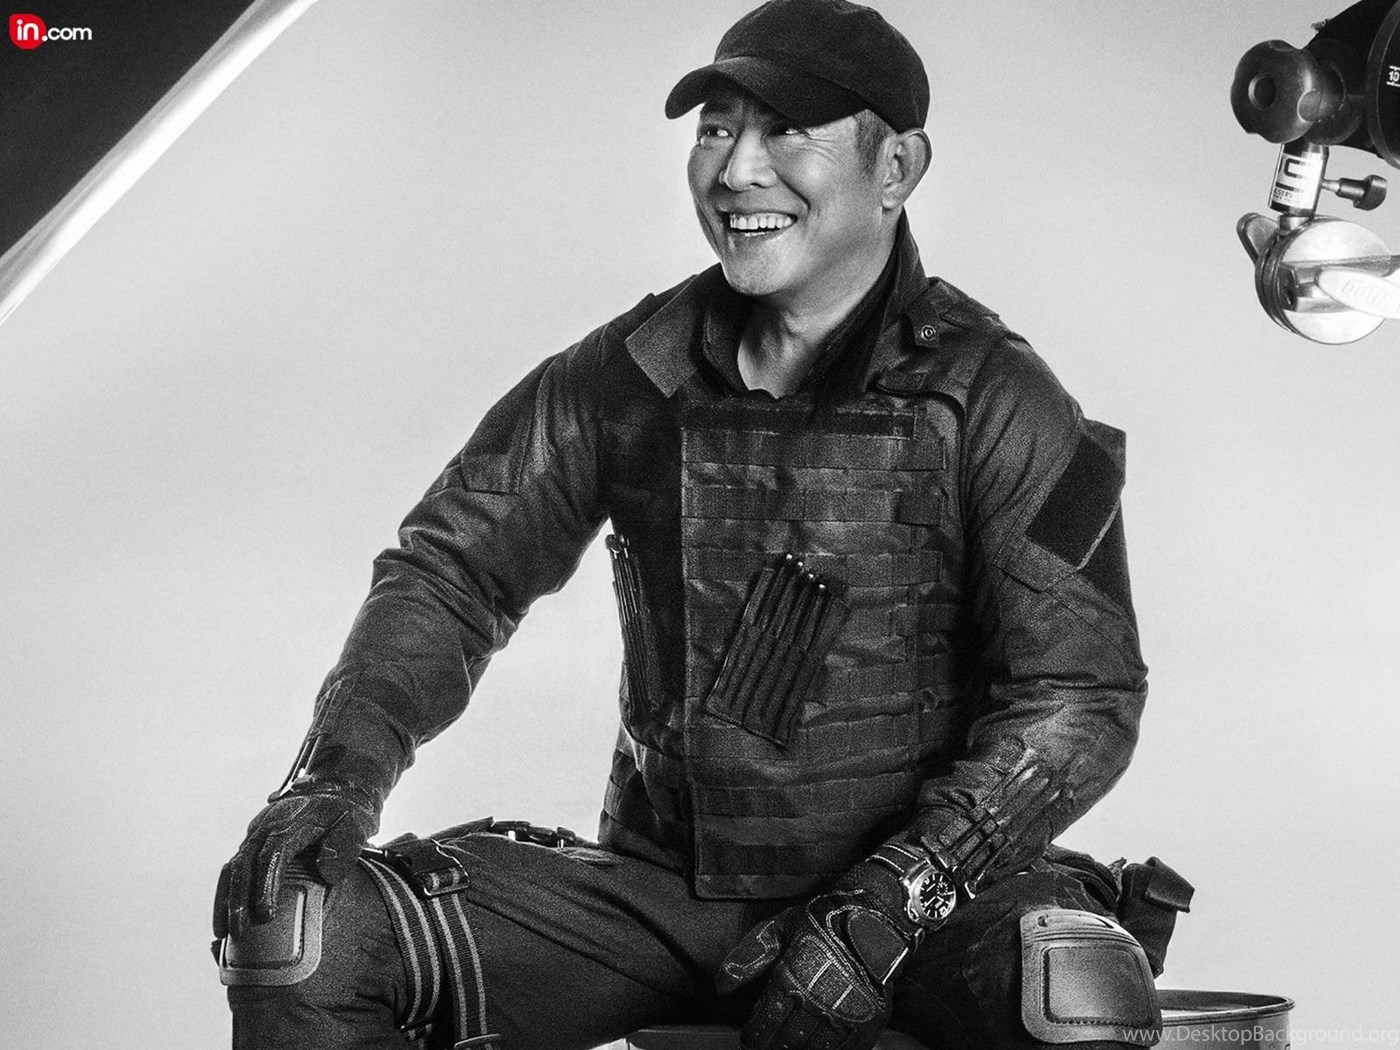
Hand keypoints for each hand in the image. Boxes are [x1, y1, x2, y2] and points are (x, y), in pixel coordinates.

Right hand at [213, 780, 377, 940]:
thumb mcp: (357, 823)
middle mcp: (267, 826)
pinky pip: (234, 867)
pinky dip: (226, 893)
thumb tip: (326, 875)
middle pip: (244, 863)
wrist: (339, 787)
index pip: (271, 856)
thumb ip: (344, 846)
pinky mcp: (254, 841)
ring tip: (223, 933)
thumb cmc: (349, 812)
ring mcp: (257, 833)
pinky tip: (224, 918)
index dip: (265, 887)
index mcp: (292, 823)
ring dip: (225, 900)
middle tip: (238, 933)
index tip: (265, 917)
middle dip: (237, 900)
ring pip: (232, 866)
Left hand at [716, 883, 916, 1049]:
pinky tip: (819, 1047)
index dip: (754, 1035)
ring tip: (788, 1048)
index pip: (764, 1021)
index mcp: (791, 977)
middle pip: (786, 1042)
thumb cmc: (825, 919)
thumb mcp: (779, 927)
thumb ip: (749, 956)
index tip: (749, 1037)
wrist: (875, 916)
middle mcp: (817, 1000)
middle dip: (772, 1047)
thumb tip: (721, 985)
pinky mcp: (869, 1020)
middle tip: (766, 1046)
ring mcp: (845, 1013)